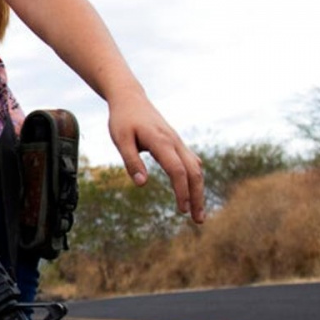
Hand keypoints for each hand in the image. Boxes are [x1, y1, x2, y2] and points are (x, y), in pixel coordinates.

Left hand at [107, 89, 205, 223]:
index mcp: (161, 141)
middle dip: (198, 197)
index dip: (182, 191)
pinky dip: (196, 179)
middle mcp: (174, 142)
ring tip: (198, 213)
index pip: (177, 170)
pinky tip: (194, 192)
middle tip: (198, 220)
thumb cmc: (122, 119)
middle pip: (194, 172)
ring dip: (199, 190)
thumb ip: (131, 161)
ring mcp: (178, 142)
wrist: (130, 98)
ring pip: (196, 168)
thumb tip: (142, 184)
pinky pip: (192, 162)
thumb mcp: (120, 140)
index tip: (182, 210)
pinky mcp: (176, 143)